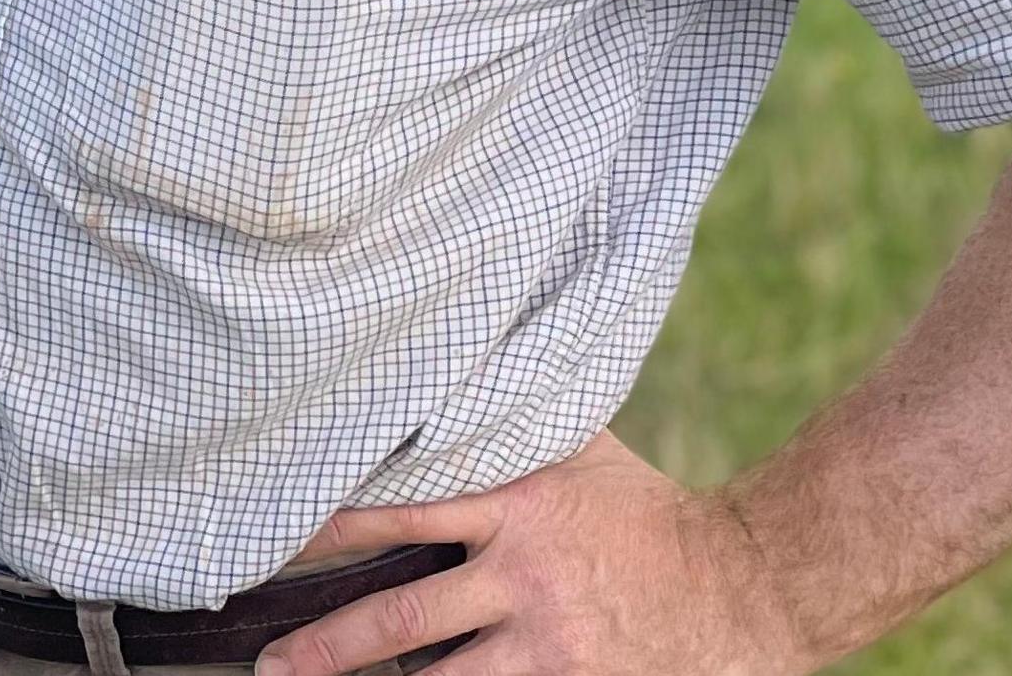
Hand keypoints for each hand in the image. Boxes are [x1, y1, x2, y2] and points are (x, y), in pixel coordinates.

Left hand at [253, 431, 812, 675]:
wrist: (745, 586)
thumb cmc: (645, 512)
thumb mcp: (578, 450)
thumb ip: (508, 422)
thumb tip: (440, 364)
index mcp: (515, 501)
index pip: (394, 513)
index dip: (323, 533)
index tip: (266, 546)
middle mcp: (524, 572)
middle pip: (400, 618)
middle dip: (326, 646)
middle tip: (269, 661)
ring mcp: (549, 639)